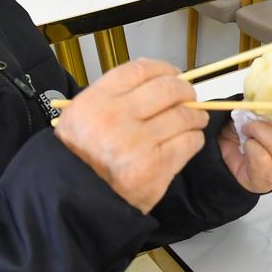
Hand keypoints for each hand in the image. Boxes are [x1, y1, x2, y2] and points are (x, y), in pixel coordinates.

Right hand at [54, 59, 207, 213]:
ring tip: (194, 119)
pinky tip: (188, 140)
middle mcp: (115, 119)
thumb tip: (161, 79)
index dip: (163, 69)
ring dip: (194, 115)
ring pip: (184, 115)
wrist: (77, 202)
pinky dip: (194, 138)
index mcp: (95, 102)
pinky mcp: (155, 168)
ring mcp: (136, 144)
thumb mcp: (84, 116)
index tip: (173, 74)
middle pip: (167, 89)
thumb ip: (116, 95)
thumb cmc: (83, 158)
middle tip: (188, 96)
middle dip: (185, 91)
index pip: (140, 70)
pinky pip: (189, 142)